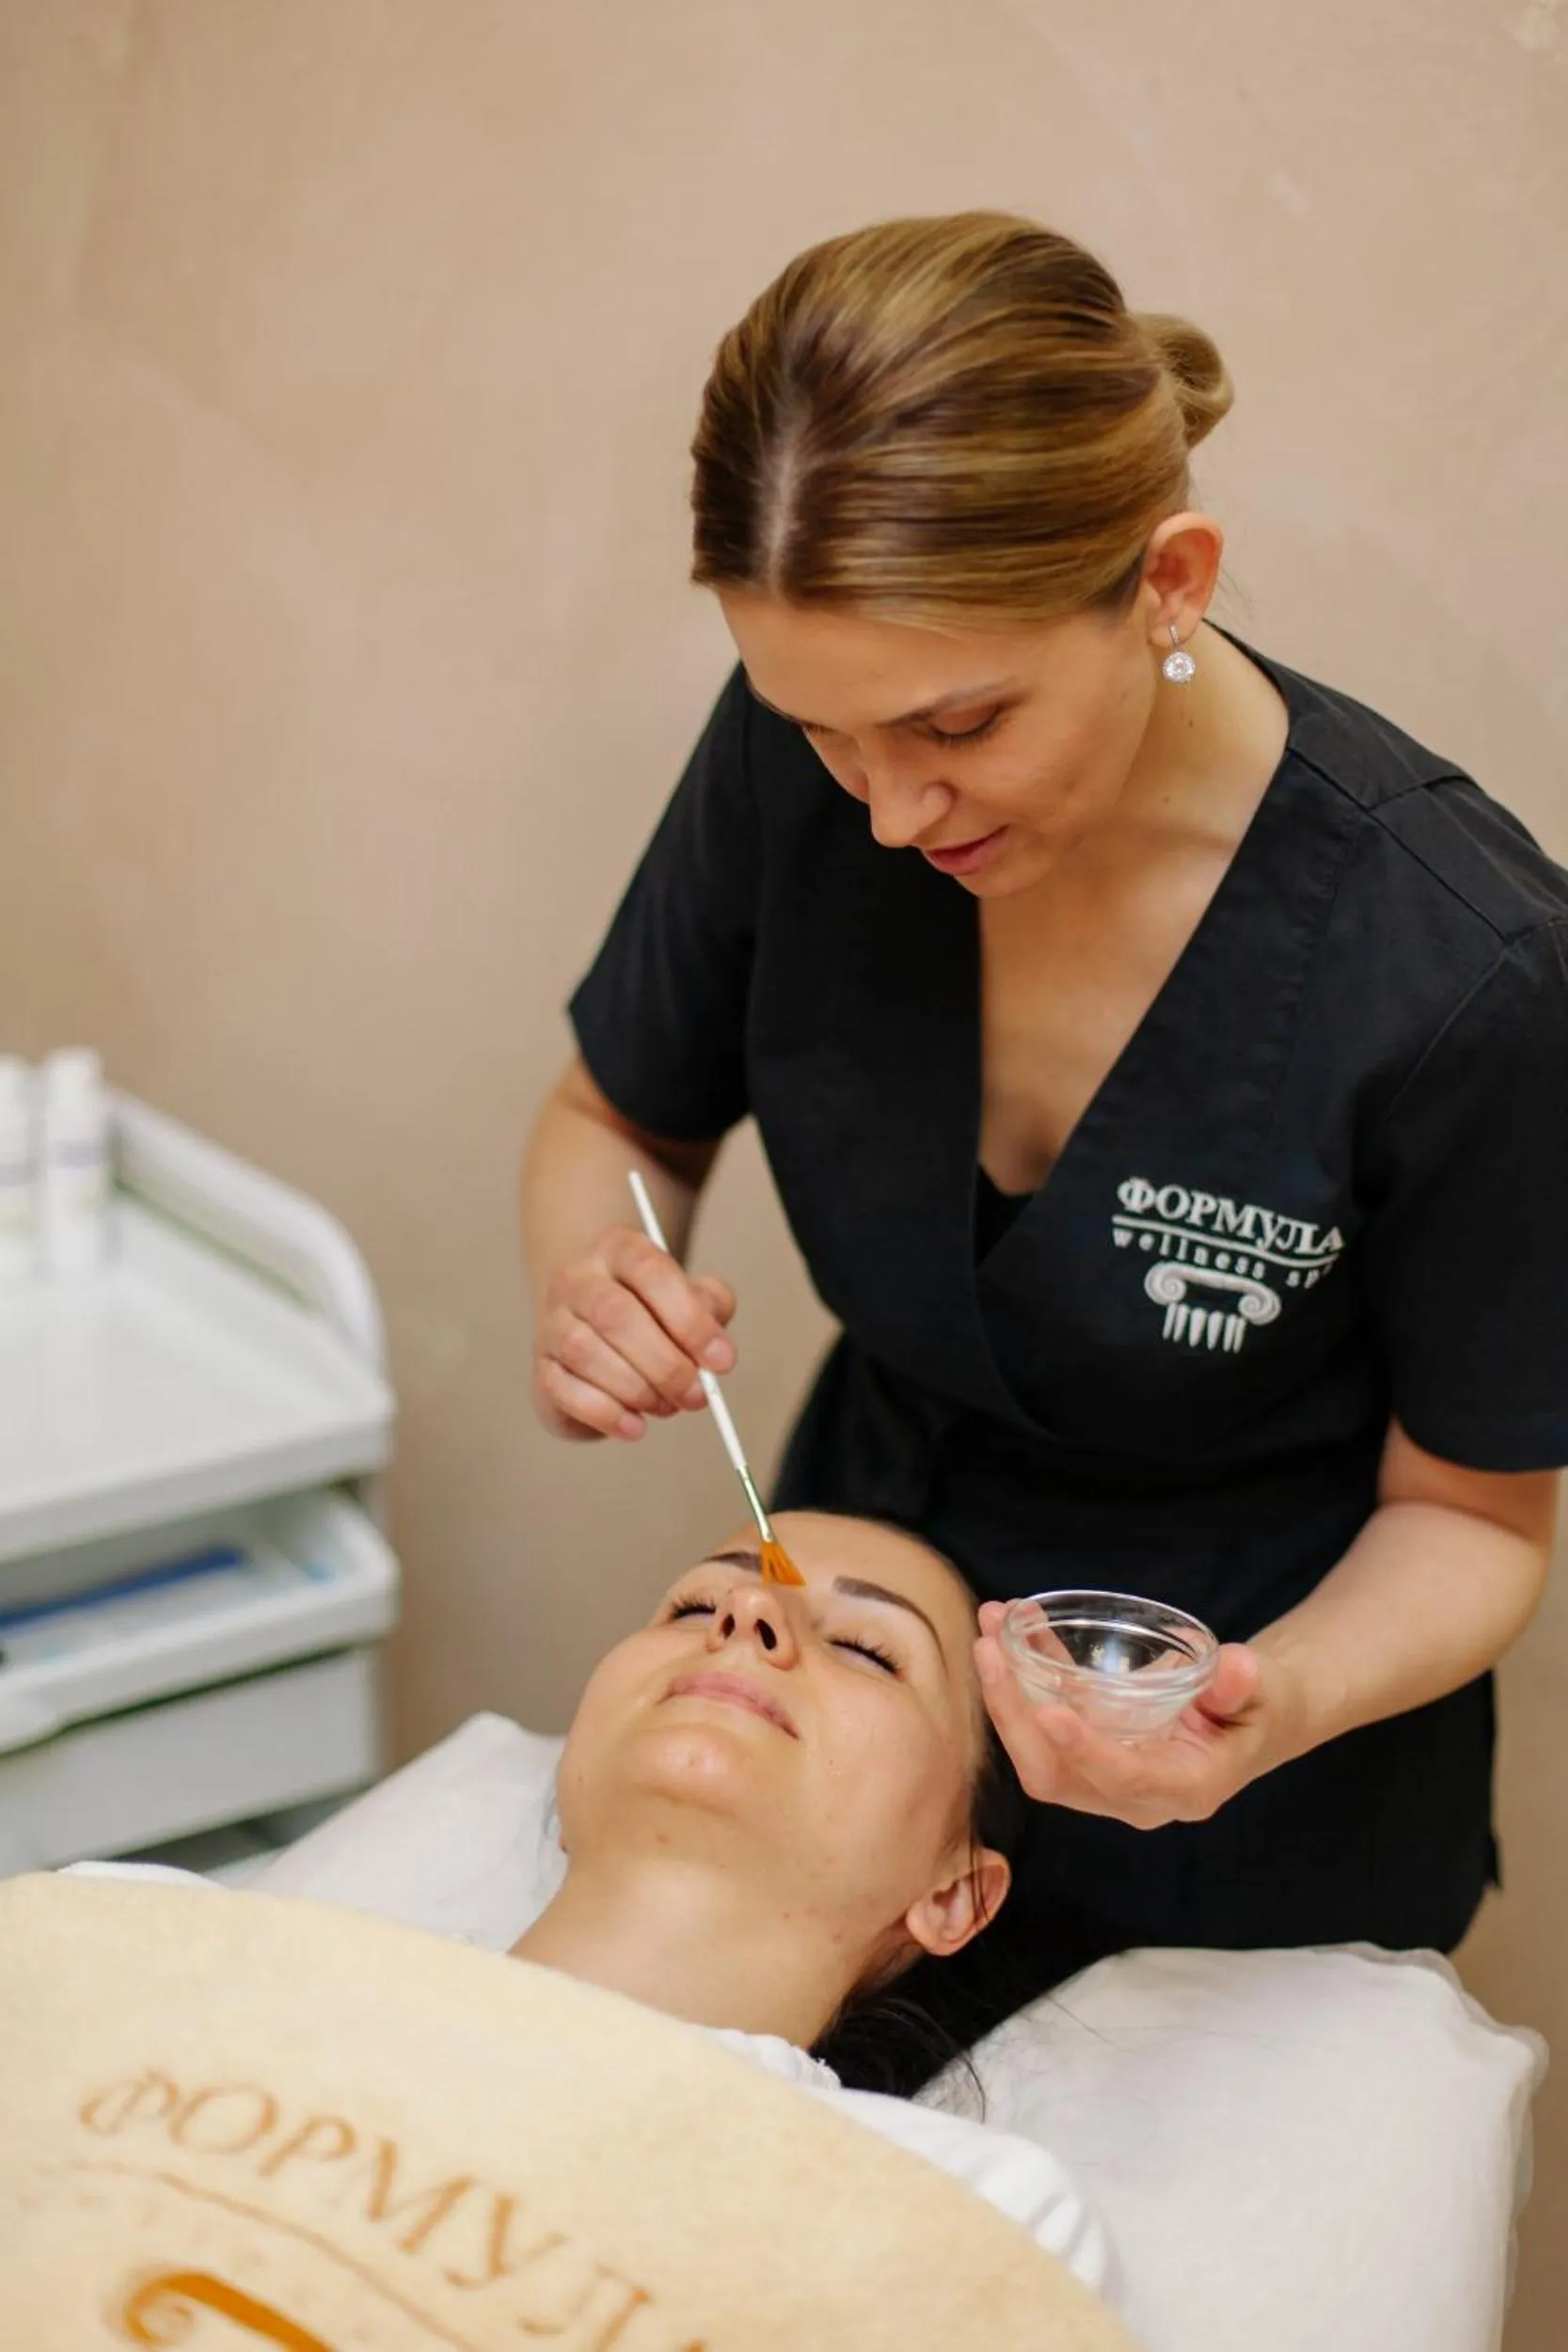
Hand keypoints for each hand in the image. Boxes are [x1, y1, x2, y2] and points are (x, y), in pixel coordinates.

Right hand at [534, 1224, 736, 1442]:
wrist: (597, 1327)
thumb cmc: (654, 1312)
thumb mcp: (691, 1297)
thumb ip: (710, 1308)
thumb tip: (715, 1351)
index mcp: (618, 1249)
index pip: (651, 1271)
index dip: (690, 1319)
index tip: (722, 1361)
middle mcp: (576, 1278)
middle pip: (614, 1313)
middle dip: (665, 1364)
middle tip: (696, 1395)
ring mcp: (551, 1321)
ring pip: (585, 1352)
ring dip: (636, 1389)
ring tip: (666, 1406)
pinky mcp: (541, 1366)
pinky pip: (563, 1390)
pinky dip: (605, 1414)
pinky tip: (635, 1426)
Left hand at [974, 1601, 1301, 1828]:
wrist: (1249, 1714)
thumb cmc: (1261, 1706)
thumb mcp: (1267, 1693)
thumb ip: (1248, 1686)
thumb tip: (1235, 1668)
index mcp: (1183, 1788)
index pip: (1122, 1780)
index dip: (1084, 1750)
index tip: (1050, 1710)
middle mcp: (1132, 1795)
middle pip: (1055, 1775)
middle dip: (1014, 1716)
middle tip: (991, 1650)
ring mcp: (1101, 1773)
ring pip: (1035, 1750)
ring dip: (1004, 1690)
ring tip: (989, 1624)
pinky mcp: (1083, 1745)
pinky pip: (1040, 1717)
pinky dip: (1019, 1674)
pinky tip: (1009, 1624)